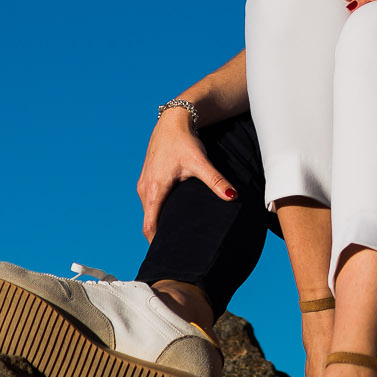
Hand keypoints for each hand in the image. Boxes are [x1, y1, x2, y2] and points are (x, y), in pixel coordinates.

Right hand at [137, 108, 236, 240]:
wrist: (173, 120)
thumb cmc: (184, 141)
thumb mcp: (201, 162)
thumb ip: (216, 181)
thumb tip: (232, 197)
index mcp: (155, 188)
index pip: (150, 225)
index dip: (156, 243)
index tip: (167, 256)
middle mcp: (145, 188)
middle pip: (148, 221)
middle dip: (159, 236)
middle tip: (175, 252)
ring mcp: (144, 183)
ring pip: (148, 211)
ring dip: (158, 223)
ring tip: (174, 238)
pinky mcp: (147, 178)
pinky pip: (149, 202)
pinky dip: (157, 211)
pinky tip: (171, 217)